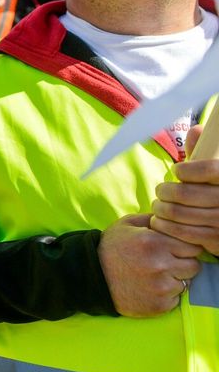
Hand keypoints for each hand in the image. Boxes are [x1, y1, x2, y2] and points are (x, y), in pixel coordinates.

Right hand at [98, 214, 201, 316]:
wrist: (90, 277)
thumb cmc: (110, 249)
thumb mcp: (126, 225)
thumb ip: (152, 218)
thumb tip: (172, 217)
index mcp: (154, 242)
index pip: (192, 246)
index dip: (184, 247)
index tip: (173, 249)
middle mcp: (160, 265)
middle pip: (194, 265)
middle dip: (182, 263)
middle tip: (165, 263)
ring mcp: (161, 287)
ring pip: (187, 283)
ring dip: (175, 280)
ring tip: (155, 276)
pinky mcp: (159, 305)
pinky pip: (176, 299)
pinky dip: (167, 295)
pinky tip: (150, 288)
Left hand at [151, 126, 218, 254]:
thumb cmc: (215, 192)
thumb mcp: (214, 172)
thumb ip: (203, 152)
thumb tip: (196, 129)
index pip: (210, 169)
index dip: (188, 169)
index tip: (178, 170)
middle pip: (186, 193)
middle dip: (165, 191)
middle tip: (160, 190)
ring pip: (178, 213)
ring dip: (160, 209)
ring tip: (158, 206)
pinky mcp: (215, 241)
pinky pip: (181, 232)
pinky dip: (165, 226)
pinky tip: (161, 221)